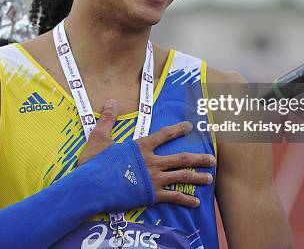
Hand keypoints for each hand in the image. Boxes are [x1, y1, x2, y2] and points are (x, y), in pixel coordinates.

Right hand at [78, 99, 214, 207]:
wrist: (90, 187)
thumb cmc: (93, 163)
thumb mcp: (98, 138)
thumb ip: (108, 120)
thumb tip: (111, 100)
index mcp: (140, 147)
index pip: (164, 135)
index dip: (177, 130)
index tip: (189, 126)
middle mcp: (151, 161)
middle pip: (181, 158)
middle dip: (199, 158)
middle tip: (213, 158)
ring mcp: (153, 179)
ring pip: (181, 177)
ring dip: (197, 177)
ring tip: (210, 179)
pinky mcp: (151, 195)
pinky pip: (173, 197)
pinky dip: (185, 199)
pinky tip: (196, 202)